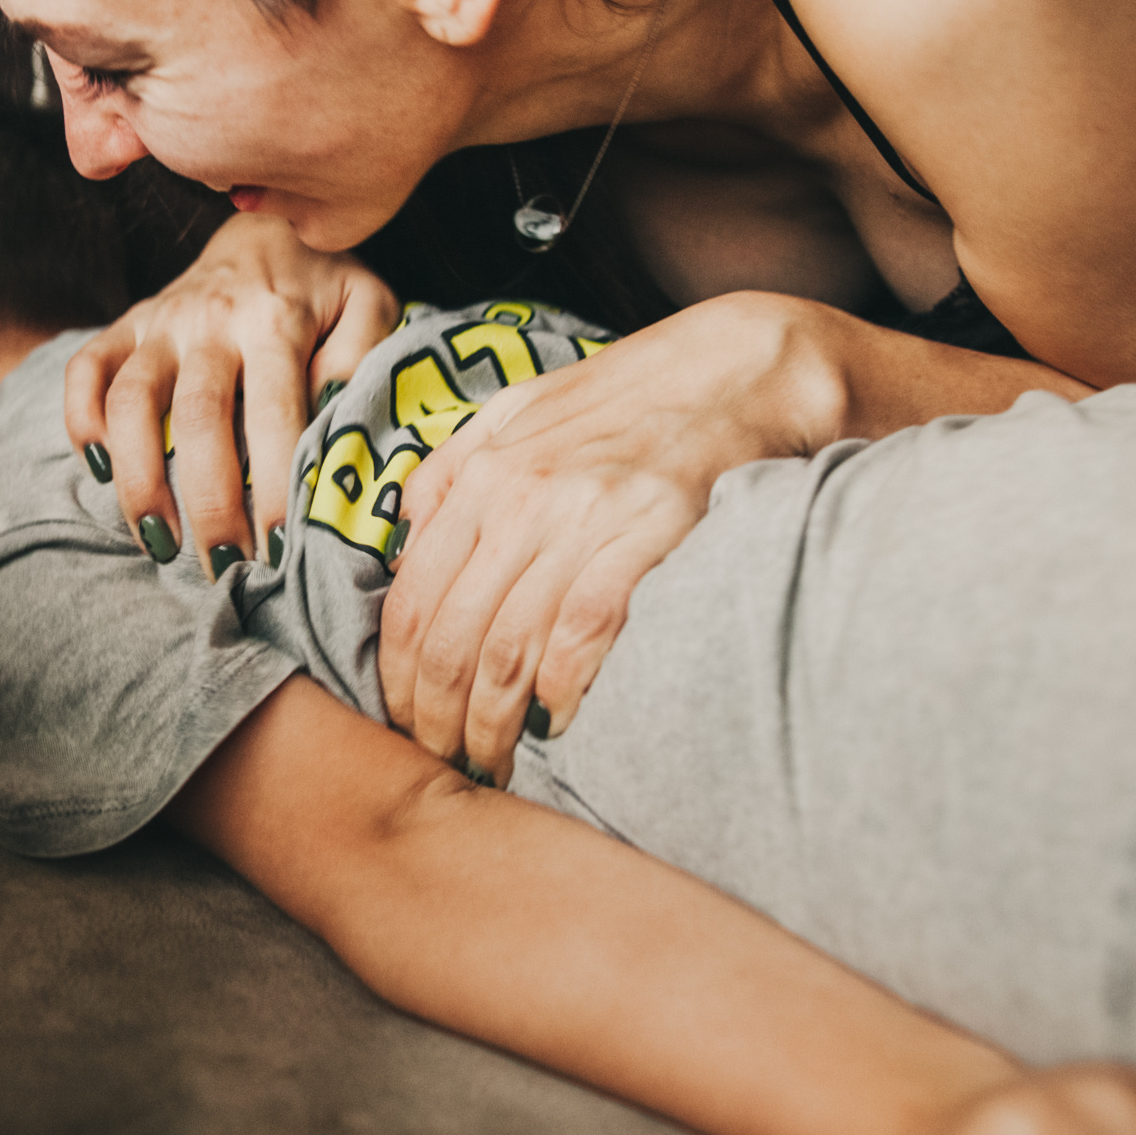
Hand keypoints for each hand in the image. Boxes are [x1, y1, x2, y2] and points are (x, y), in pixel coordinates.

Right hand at [66, 212, 398, 575]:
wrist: (265, 224)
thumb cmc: (325, 285)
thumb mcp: (369, 302)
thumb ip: (361, 352)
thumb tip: (329, 409)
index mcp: (275, 320)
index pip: (271, 413)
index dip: (270, 486)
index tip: (276, 548)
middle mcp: (210, 319)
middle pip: (197, 418)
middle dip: (207, 502)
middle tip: (223, 567)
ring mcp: (159, 322)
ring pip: (128, 402)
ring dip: (138, 478)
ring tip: (159, 542)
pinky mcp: (125, 325)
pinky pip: (84, 370)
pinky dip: (80, 421)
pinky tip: (101, 472)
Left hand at [381, 293, 849, 782]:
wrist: (739, 368)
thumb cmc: (629, 399)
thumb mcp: (523, 411)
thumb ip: (455, 470)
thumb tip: (405, 535)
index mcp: (481, 473)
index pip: (409, 603)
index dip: (396, 680)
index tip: (402, 725)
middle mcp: (520, 495)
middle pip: (449, 640)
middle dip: (436, 721)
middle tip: (443, 767)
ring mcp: (583, 515)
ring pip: (506, 651)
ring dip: (492, 726)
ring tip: (494, 766)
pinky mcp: (647, 531)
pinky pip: (580, 633)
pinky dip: (559, 692)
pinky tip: (557, 726)